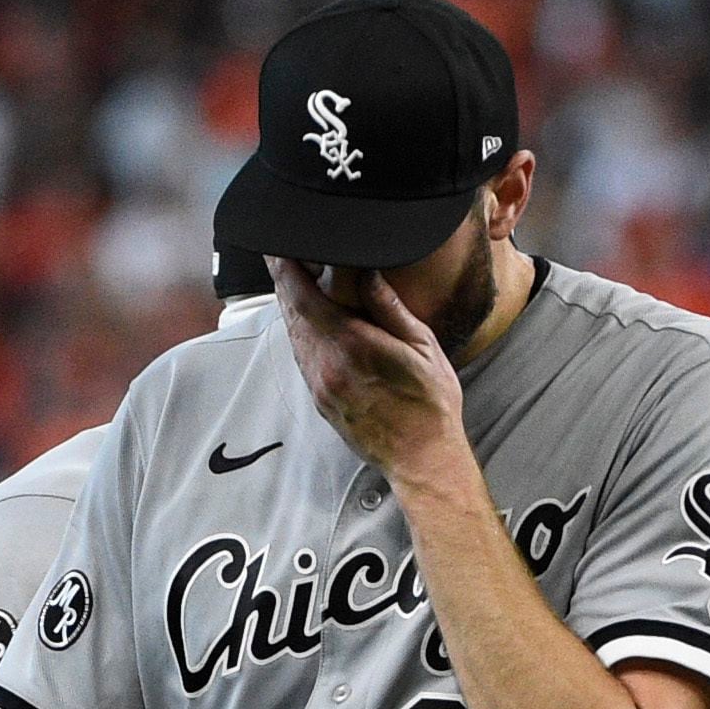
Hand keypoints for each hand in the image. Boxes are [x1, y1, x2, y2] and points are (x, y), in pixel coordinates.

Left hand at [273, 259, 466, 480]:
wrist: (422, 458)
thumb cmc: (430, 405)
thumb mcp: (422, 348)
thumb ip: (390, 308)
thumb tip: (367, 273)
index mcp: (352, 345)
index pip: (302, 297)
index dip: (284, 269)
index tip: (279, 249)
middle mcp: (327, 365)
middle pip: (291, 314)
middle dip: (285, 283)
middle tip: (284, 258)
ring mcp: (320, 385)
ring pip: (293, 336)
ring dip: (292, 309)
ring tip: (296, 284)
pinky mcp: (320, 400)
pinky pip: (301, 358)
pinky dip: (301, 334)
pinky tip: (311, 324)